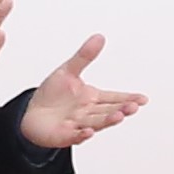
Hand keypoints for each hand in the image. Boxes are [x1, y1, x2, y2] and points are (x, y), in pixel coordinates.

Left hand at [19, 36, 146, 150]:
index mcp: (92, 97)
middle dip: (122, 109)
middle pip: (108, 111)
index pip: (114, 98)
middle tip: (134, 107)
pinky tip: (89, 132)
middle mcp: (88, 112)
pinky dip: (82, 135)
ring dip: (108, 121)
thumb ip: (84, 56)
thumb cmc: (51, 95)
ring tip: (119, 116)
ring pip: (96, 123)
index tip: (142, 99)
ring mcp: (78, 125)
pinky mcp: (65, 135)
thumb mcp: (68, 71)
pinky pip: (75, 136)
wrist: (31, 115)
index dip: (128, 98)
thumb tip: (99, 37)